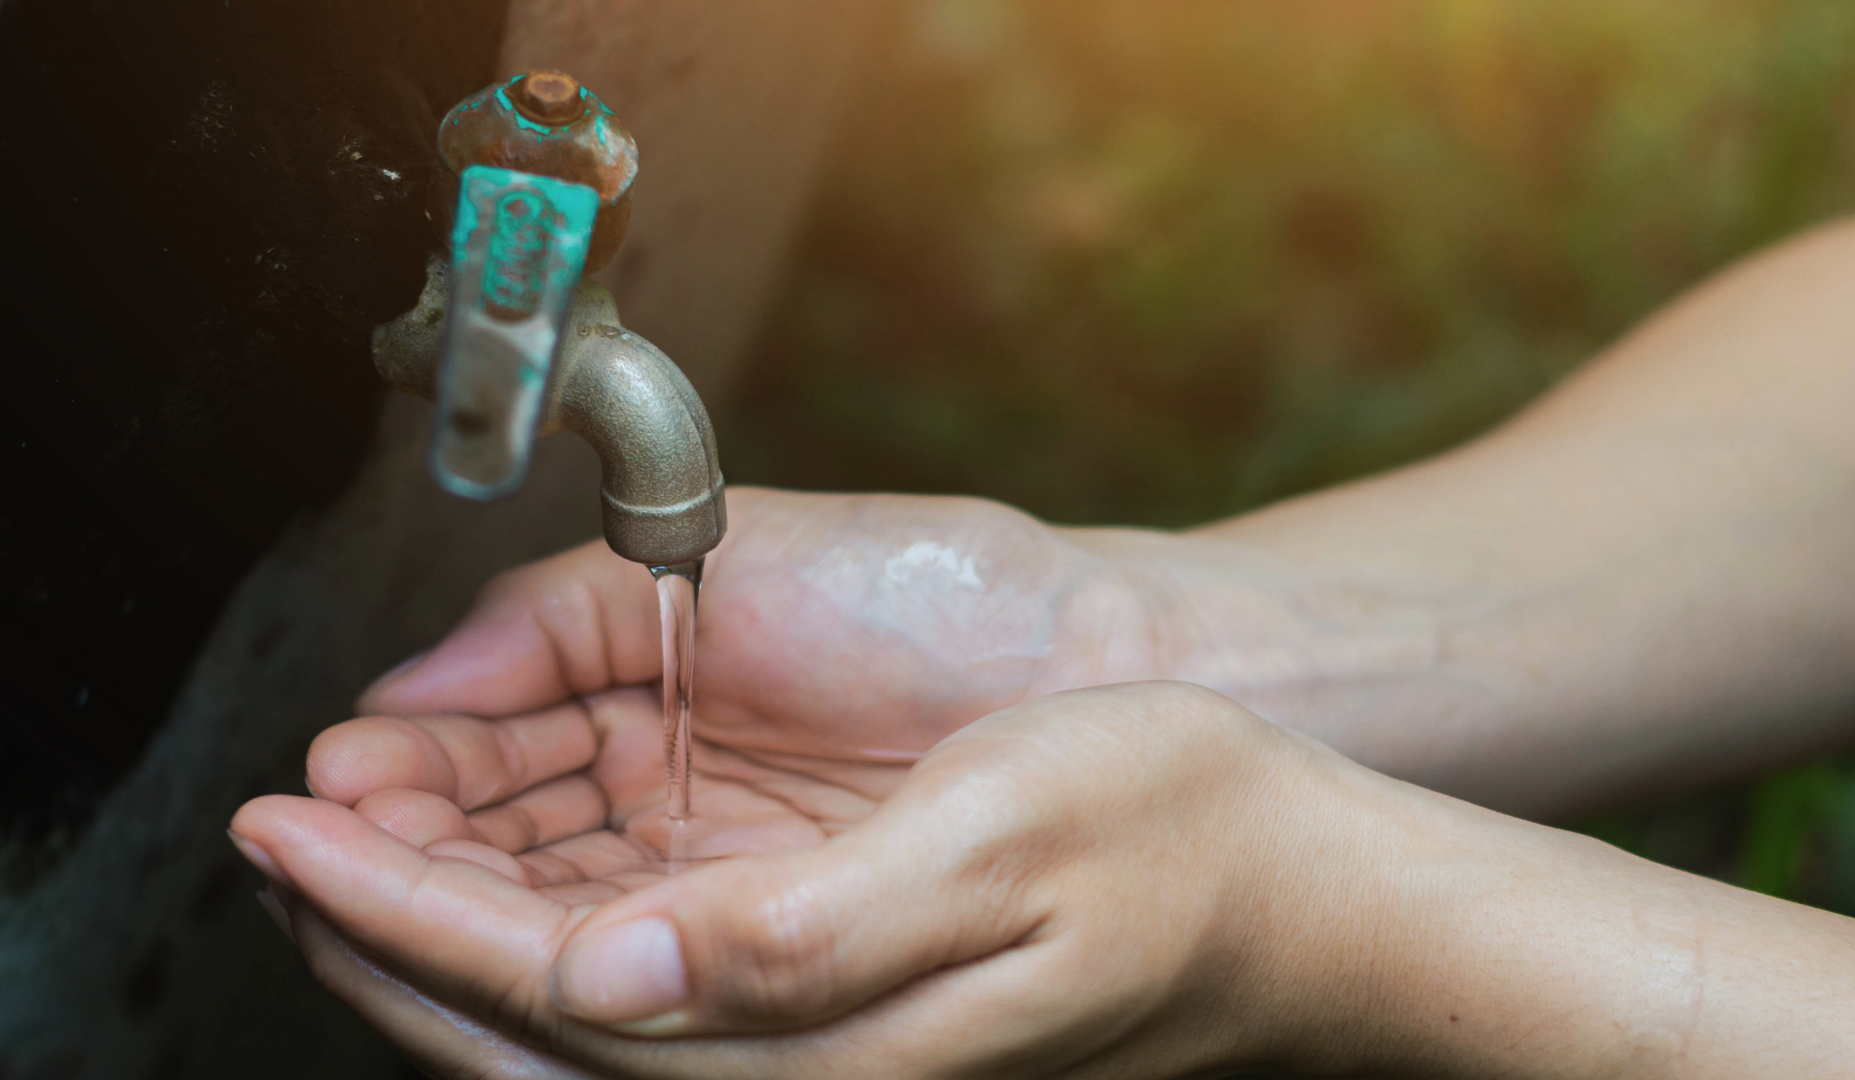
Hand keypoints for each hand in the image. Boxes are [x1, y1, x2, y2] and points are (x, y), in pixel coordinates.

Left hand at [235, 682, 1434, 1078]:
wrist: (1287, 893)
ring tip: (358, 842)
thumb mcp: (997, 840)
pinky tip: (520, 873)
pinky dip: (545, 925)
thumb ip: (803, 932)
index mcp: (818, 1039)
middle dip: (382, 928)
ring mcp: (817, 1044)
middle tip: (280, 834)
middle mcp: (799, 1065)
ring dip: (446, 927)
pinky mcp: (837, 1005)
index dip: (397, 907)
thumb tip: (606, 979)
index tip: (293, 826)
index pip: (547, 990)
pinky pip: (645, 983)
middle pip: (528, 1029)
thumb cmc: (1172, 838)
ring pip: (573, 1013)